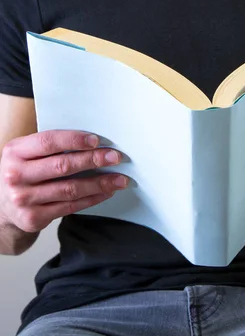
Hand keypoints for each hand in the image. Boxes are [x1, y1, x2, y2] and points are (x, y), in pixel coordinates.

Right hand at [0, 130, 128, 232]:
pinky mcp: (33, 218)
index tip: (97, 141)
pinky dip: (91, 199)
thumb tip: (92, 141)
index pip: (49, 142)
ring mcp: (24, 199)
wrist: (0, 205)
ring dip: (99, 183)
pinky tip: (105, 192)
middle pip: (63, 166)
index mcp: (15, 152)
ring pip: (70, 189)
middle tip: (115, 157)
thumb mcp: (25, 153)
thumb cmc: (21, 171)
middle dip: (93, 160)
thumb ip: (50, 146)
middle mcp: (16, 175)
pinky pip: (70, 206)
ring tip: (119, 179)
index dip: (75, 140)